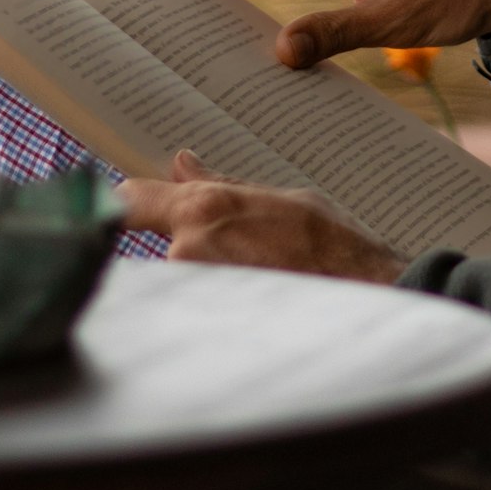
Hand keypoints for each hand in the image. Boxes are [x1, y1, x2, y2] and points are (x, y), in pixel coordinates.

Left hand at [121, 152, 402, 281]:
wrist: (368, 300)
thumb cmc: (333, 247)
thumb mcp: (281, 199)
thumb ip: (221, 186)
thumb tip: (182, 164)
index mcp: (205, 209)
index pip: (130, 200)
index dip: (125, 203)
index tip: (122, 207)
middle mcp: (189, 251)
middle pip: (159, 244)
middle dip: (184, 247)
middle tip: (236, 255)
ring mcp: (195, 293)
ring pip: (180, 276)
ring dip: (204, 278)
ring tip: (259, 280)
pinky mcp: (207, 325)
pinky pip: (196, 305)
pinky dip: (214, 304)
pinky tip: (254, 305)